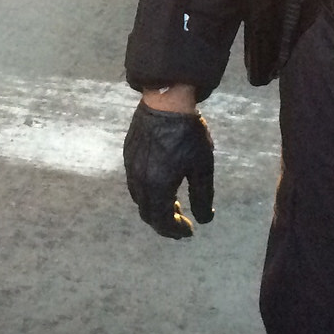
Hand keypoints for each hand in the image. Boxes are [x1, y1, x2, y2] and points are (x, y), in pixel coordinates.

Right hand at [124, 97, 214, 238]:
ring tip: (174, 204)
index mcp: (157, 186)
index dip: (176, 231)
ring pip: (139, 198)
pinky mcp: (128, 154)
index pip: (162, 221)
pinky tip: (161, 184)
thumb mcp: (202, 167)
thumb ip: (202, 197)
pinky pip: (134, 182)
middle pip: (147, 213)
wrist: (166, 101)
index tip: (189, 232)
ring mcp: (130, 166)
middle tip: (181, 223)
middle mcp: (139, 180)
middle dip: (165, 223)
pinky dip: (147, 192)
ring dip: (156, 207)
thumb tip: (204, 220)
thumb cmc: (187, 134)